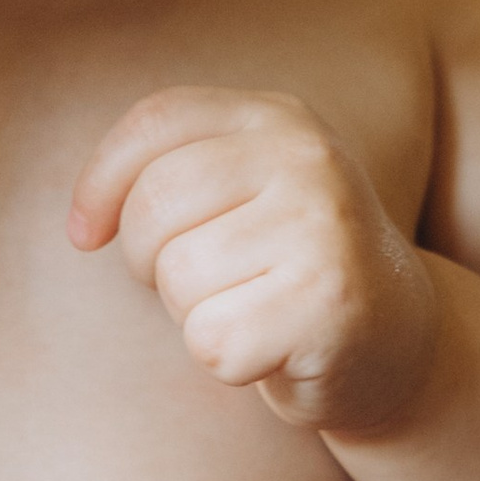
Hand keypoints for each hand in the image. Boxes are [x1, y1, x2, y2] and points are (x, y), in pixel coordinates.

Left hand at [69, 89, 432, 439]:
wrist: (395, 340)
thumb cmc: (287, 267)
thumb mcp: (241, 190)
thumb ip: (170, 171)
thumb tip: (84, 225)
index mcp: (278, 118)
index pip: (155, 122)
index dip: (99, 182)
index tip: (87, 235)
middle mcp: (308, 158)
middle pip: (153, 205)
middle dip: (148, 262)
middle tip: (202, 284)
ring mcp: (324, 228)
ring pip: (178, 277)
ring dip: (194, 314)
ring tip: (251, 308)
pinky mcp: (328, 304)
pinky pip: (211, 341)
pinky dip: (225, 362)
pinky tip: (273, 348)